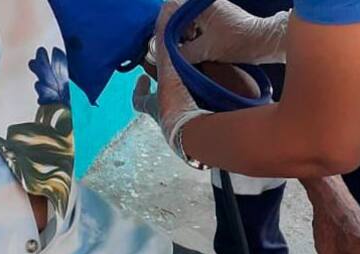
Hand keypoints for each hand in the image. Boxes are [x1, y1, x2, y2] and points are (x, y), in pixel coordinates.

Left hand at [134, 3, 210, 161]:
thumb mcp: (170, 67)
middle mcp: (168, 122)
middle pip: (162, 105)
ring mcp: (186, 131)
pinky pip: (204, 119)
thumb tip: (164, 11)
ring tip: (202, 82)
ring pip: (183, 113)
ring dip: (189, 100)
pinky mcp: (204, 135)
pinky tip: (221, 98)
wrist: (202, 133)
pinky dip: (209, 109)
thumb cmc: (180, 104)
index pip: (139, 101)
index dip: (138, 90)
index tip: (141, 79)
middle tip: (178, 74)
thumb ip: (166, 40)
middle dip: (168, 91)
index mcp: (156, 107)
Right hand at [173, 0, 289, 64]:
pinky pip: (196, 22)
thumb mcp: (206, 50)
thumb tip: (166, 56)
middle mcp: (203, 2)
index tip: (159, 40)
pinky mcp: (215, 15)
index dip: (163, 25)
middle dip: (172, 32)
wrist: (263, 41)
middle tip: (171, 48)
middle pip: (176, 13)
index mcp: (200, 3)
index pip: (171, 8)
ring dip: (182, 35)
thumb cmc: (238, 42)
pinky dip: (191, 35)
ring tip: (183, 49)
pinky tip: (193, 47)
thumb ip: (183, 52)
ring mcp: (210, 7)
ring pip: (186, 19)